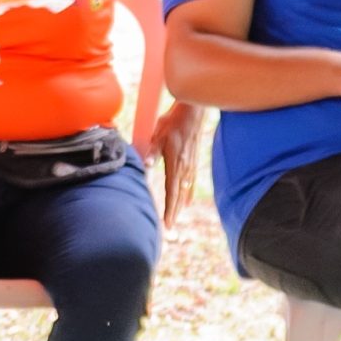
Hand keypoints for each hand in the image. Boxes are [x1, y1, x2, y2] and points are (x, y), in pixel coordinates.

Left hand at [148, 103, 206, 227]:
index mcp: (175, 163)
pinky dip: (188, 193)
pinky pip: (191, 182)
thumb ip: (152, 151)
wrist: (193, 113)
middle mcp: (185, 167)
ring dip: (180, 204)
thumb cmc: (173, 122)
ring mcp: (191, 165)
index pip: (171, 191)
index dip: (169, 208)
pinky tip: (187, 200)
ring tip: (176, 216)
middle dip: (174, 211)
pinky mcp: (194, 161)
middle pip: (179, 195)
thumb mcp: (158, 134)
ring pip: (186, 190)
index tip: (167, 222)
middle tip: (170, 227)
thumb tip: (146, 166)